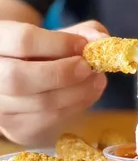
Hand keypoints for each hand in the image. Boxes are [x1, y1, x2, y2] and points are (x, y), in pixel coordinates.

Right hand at [0, 20, 108, 145]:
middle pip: (20, 78)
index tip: (84, 46)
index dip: (59, 44)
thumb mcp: (61, 36)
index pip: (23, 41)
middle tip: (89, 68)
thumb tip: (103, 42)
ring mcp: (0, 106)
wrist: (26, 80)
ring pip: (40, 103)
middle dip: (63, 73)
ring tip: (98, 80)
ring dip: (77, 92)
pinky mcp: (16, 127)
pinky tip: (88, 94)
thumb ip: (84, 33)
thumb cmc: (44, 53)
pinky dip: (76, 106)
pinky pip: (50, 119)